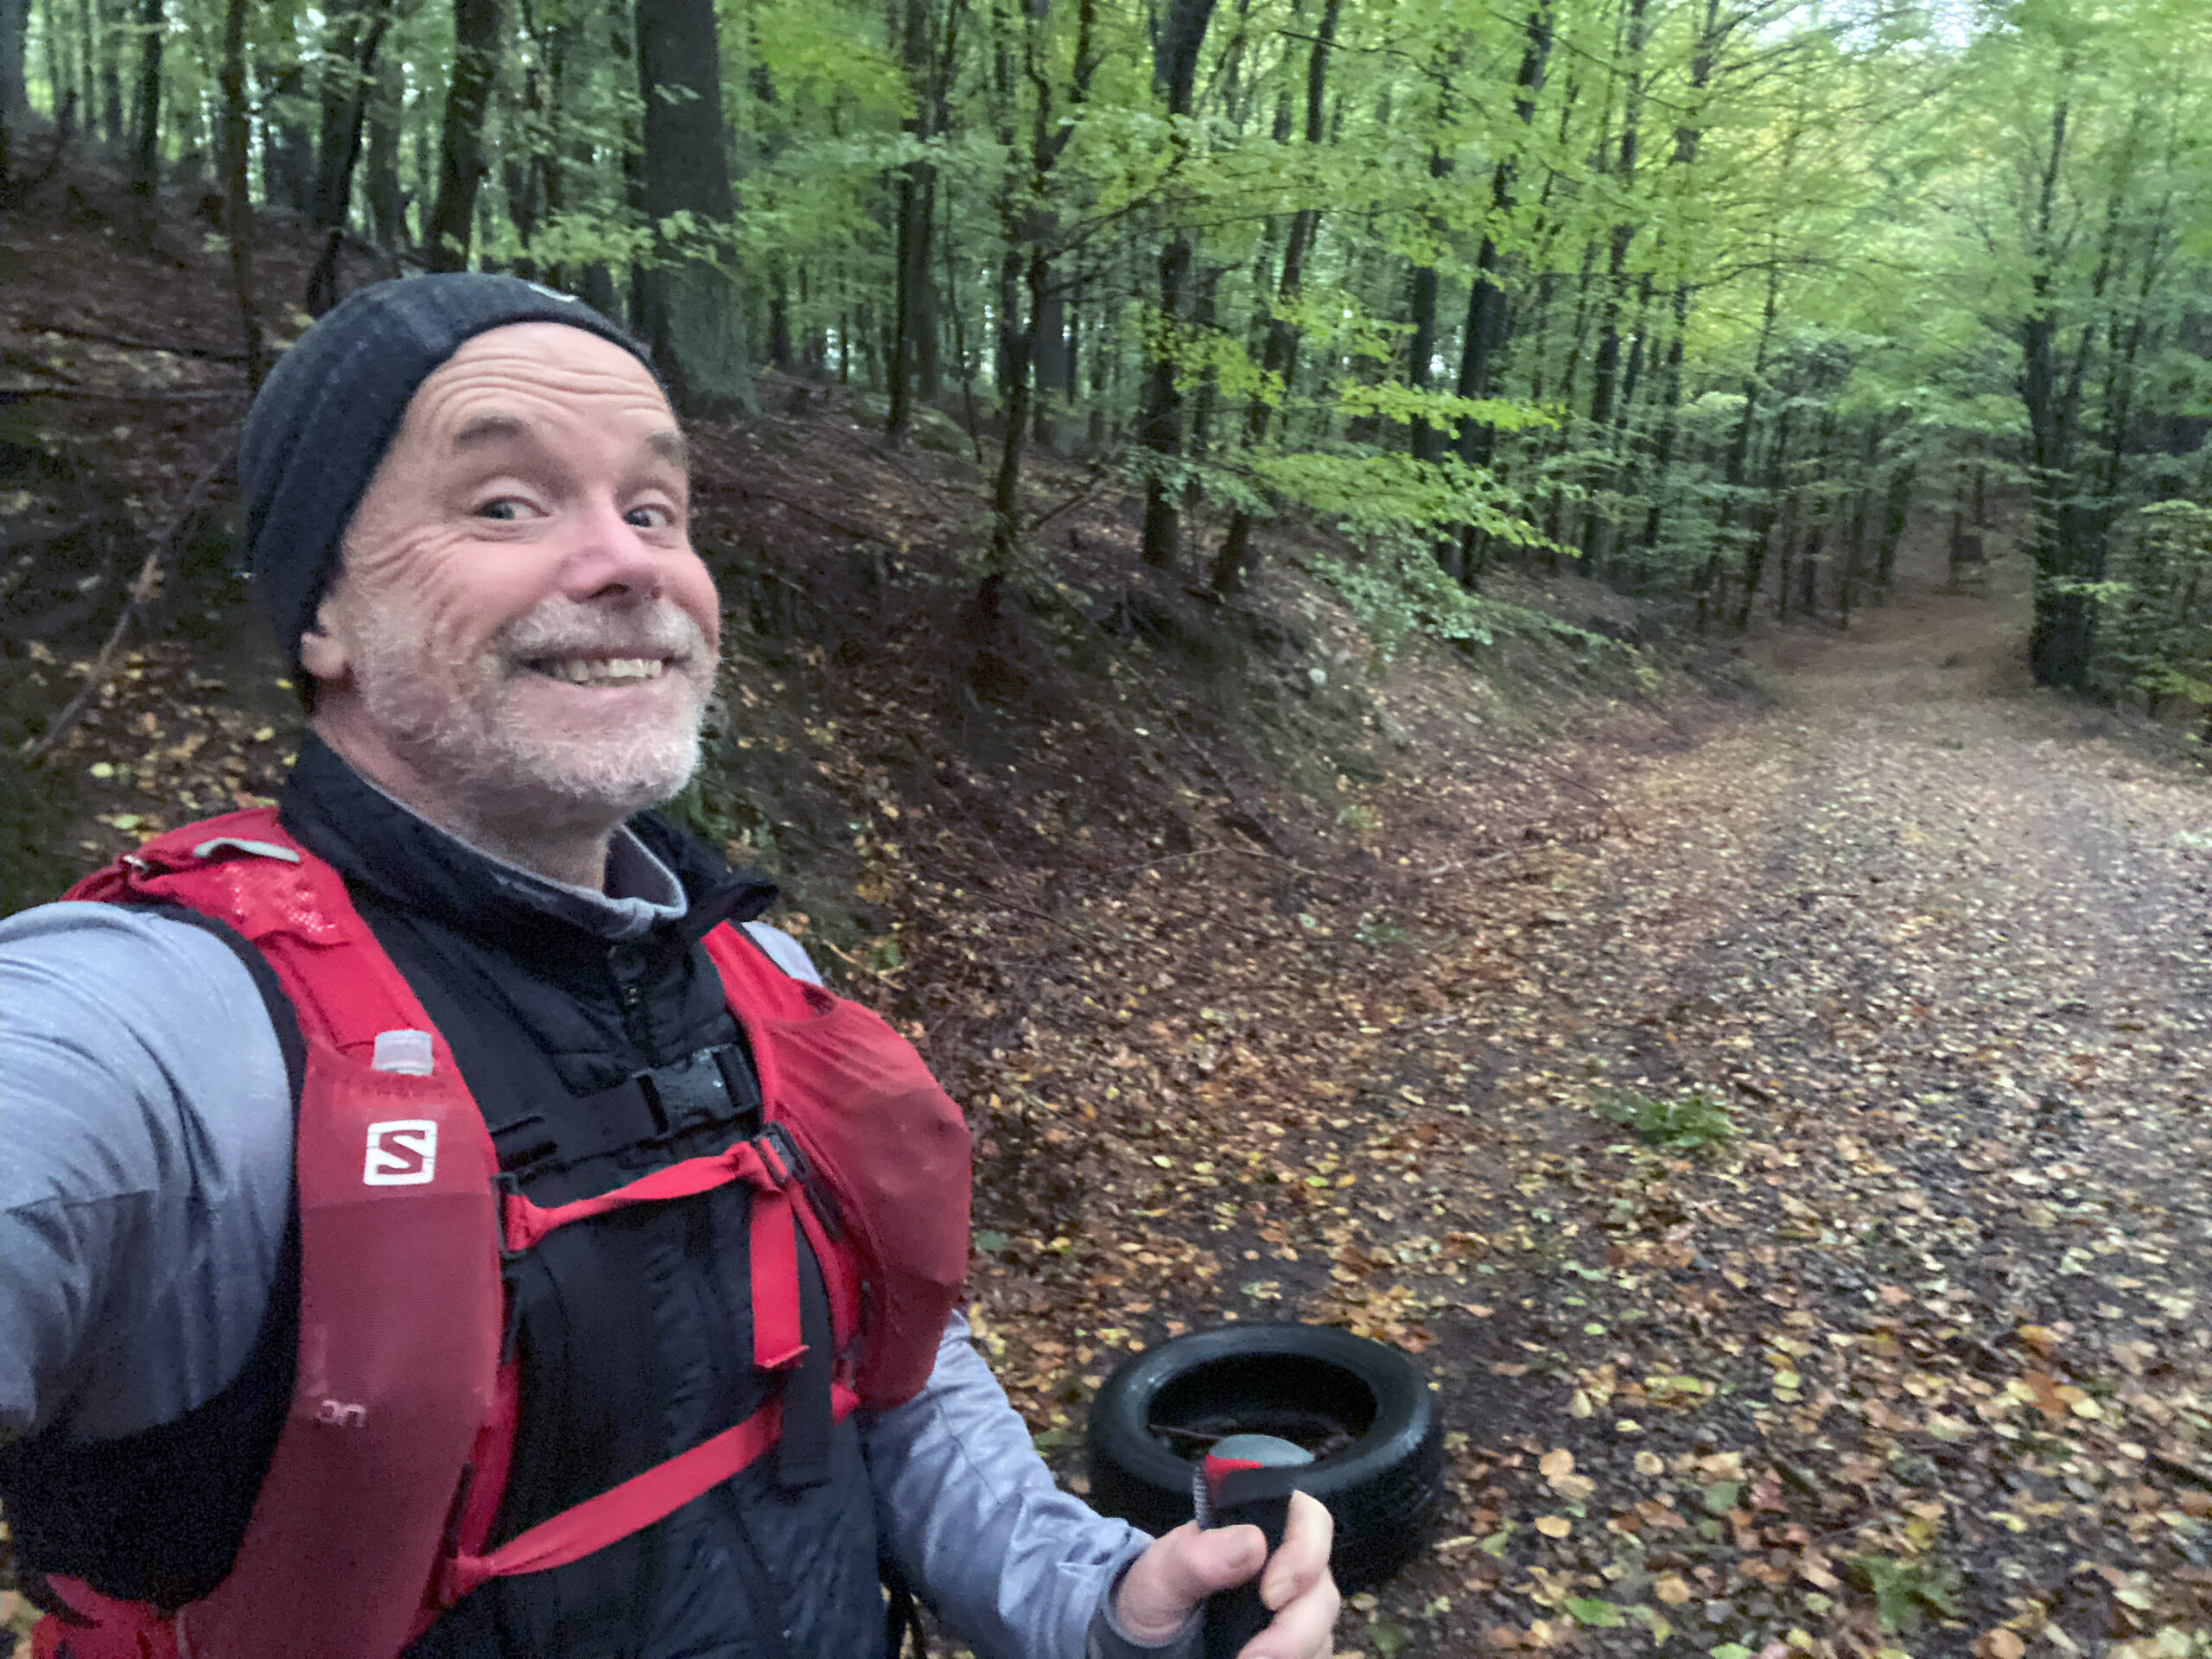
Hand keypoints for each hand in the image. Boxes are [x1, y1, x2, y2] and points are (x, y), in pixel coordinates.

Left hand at [1112, 1490, 1338, 1658]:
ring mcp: (1296, 1606)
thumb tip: (1253, 1542)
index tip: (1271, 1594)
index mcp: (1255, 1527)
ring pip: (1323, 1627)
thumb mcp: (1159, 1577)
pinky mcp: (1298, 1642)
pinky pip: (1317, 1653)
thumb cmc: (1156, 1597)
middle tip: (1254, 1657)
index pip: (1307, 1517)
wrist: (1149, 1644)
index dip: (1305, 1551)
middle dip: (1296, 1627)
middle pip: (1321, 1585)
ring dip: (1293, 1652)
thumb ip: (1197, 1557)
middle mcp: (1285, 1563)